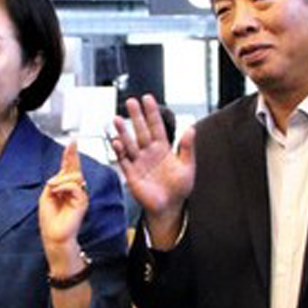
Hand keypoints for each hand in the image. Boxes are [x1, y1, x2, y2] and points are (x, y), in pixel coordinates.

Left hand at [39, 141, 88, 261]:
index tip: (71, 143)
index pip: (69, 168)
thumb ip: (54, 183)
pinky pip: (75, 186)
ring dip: (60, 180)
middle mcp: (74, 190)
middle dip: (72, 156)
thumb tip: (60, 176)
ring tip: (52, 189)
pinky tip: (57, 192)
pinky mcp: (82, 201)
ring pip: (74, 176)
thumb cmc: (50, 219)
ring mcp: (79, 195)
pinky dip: (64, 187)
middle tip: (71, 145)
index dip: (70, 155)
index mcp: (65, 187)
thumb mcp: (47, 196)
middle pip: (75, 168)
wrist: (54, 235)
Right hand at [110, 94, 194, 245]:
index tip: (147, 99)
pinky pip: (123, 160)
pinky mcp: (131, 174)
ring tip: (117, 119)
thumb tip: (191, 128)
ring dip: (123, 131)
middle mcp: (149, 153)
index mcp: (163, 149)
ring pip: (129, 143)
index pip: (156, 127)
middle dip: (136, 117)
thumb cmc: (179, 188)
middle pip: (141, 131)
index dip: (152, 113)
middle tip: (130, 102)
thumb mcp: (188, 167)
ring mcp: (139, 162)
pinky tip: (116, 142)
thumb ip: (188, 148)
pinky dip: (119, 151)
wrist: (169, 208)